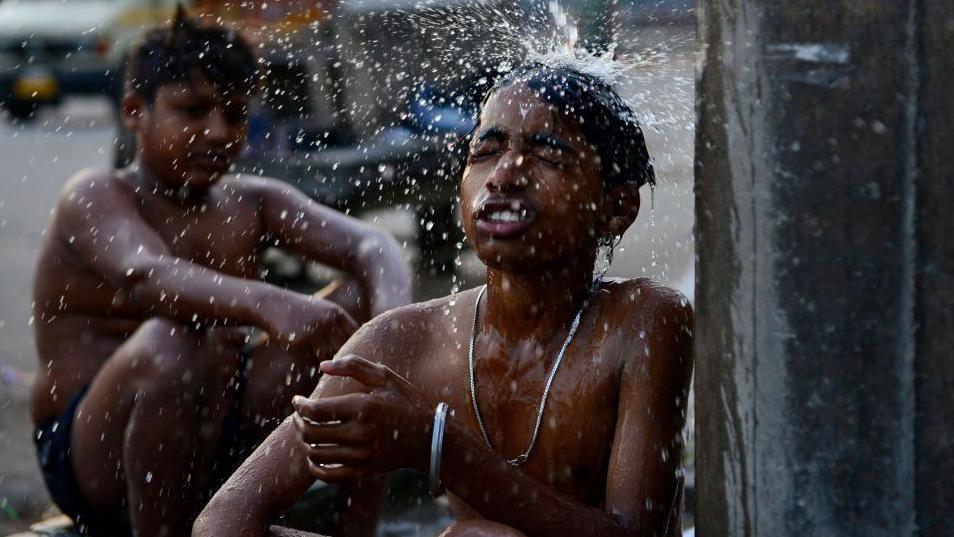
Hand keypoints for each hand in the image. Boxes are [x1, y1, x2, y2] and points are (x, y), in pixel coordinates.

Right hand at [267, 294, 358, 359]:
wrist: (271, 304)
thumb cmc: (301, 309)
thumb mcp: (324, 309)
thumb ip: (340, 324)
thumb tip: (357, 345)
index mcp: (336, 313)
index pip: (354, 335)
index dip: (355, 346)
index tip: (352, 354)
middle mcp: (327, 322)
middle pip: (342, 349)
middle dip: (341, 358)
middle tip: (339, 366)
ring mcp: (312, 333)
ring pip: (327, 358)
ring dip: (325, 362)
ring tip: (321, 362)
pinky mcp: (298, 344)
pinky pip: (309, 360)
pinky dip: (308, 361)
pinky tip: (303, 355)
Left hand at [291, 355, 433, 481]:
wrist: (429, 438)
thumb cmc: (405, 402)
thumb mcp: (385, 377)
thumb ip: (353, 366)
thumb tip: (322, 366)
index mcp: (364, 407)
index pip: (316, 411)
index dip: (300, 406)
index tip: (297, 401)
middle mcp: (361, 433)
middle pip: (311, 433)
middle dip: (298, 422)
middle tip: (298, 415)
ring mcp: (361, 455)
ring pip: (315, 453)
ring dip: (304, 441)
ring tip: (306, 430)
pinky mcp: (363, 470)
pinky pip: (328, 475)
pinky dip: (314, 467)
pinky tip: (314, 455)